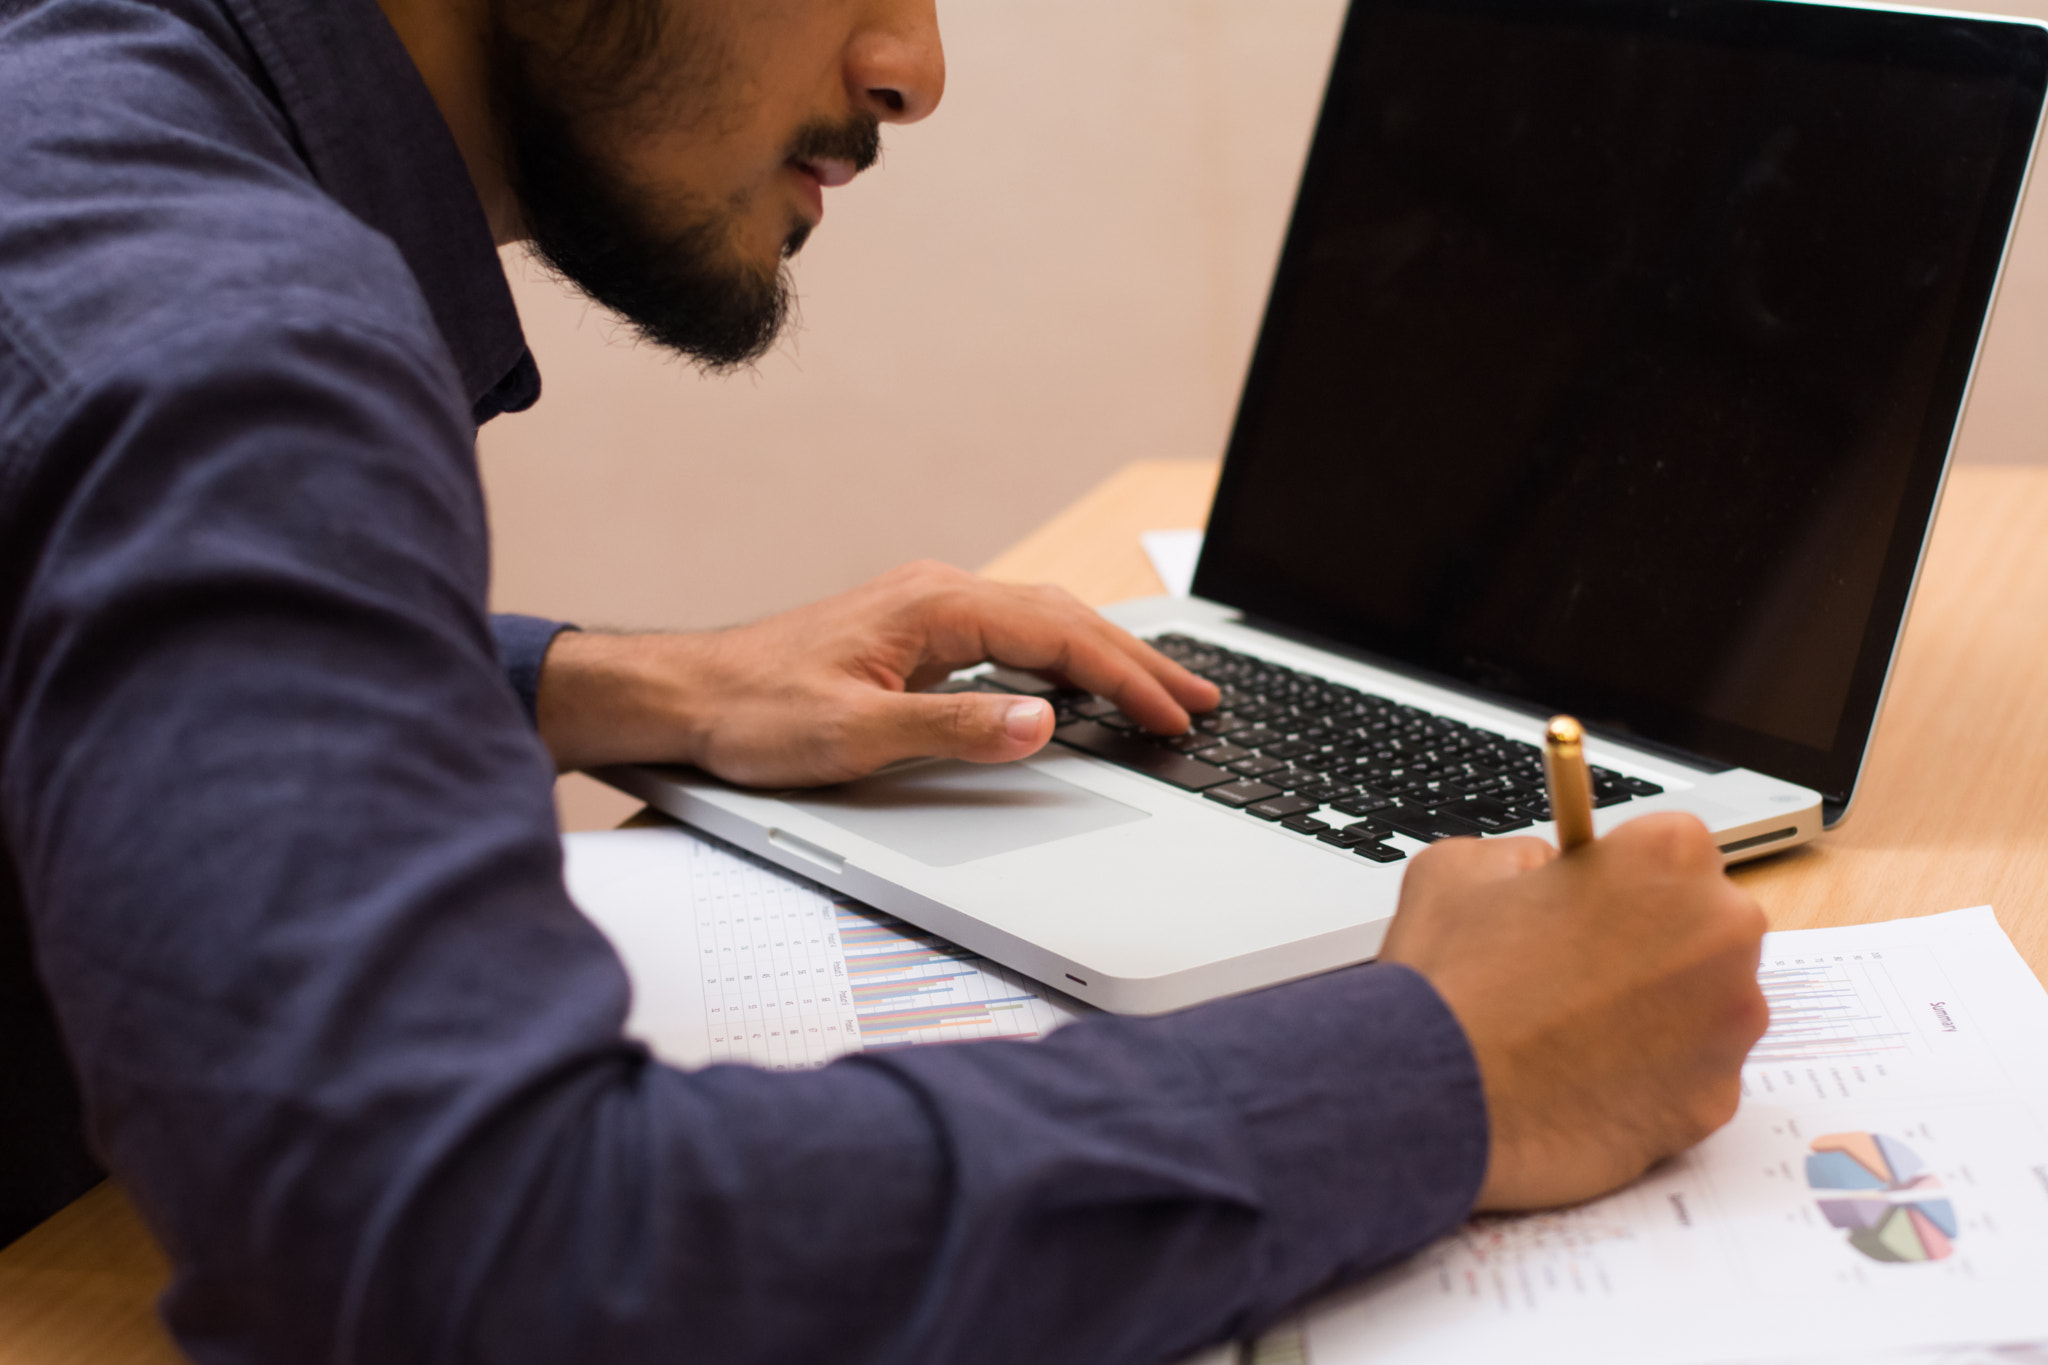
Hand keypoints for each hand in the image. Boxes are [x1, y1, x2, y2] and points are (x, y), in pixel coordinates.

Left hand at [532, 561, 1219, 785]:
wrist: (687, 695)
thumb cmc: (753, 713)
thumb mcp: (854, 735)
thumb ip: (954, 729)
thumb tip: (1043, 724)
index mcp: (936, 606)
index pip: (1061, 636)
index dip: (1128, 678)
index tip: (1177, 716)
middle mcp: (939, 593)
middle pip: (1067, 618)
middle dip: (1141, 660)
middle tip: (1202, 702)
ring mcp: (929, 609)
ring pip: (1045, 621)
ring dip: (1108, 655)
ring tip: (1164, 692)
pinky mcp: (916, 632)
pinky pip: (1015, 633)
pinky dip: (1065, 656)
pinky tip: (1079, 683)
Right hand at [1378, 814, 1768, 1210]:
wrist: (1439, 1101)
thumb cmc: (1452, 983)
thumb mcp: (1461, 868)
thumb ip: (1528, 857)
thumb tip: (1550, 875)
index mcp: (1667, 858)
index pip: (1675, 848)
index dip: (1623, 877)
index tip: (1588, 904)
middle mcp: (1722, 931)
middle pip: (1705, 921)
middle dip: (1654, 940)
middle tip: (1578, 969)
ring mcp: (1731, 1021)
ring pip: (1708, 1002)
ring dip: (1659, 1009)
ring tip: (1575, 1032)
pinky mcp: (1720, 1097)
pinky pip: (1694, 1073)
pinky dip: (1653, 1076)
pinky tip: (1588, 1078)